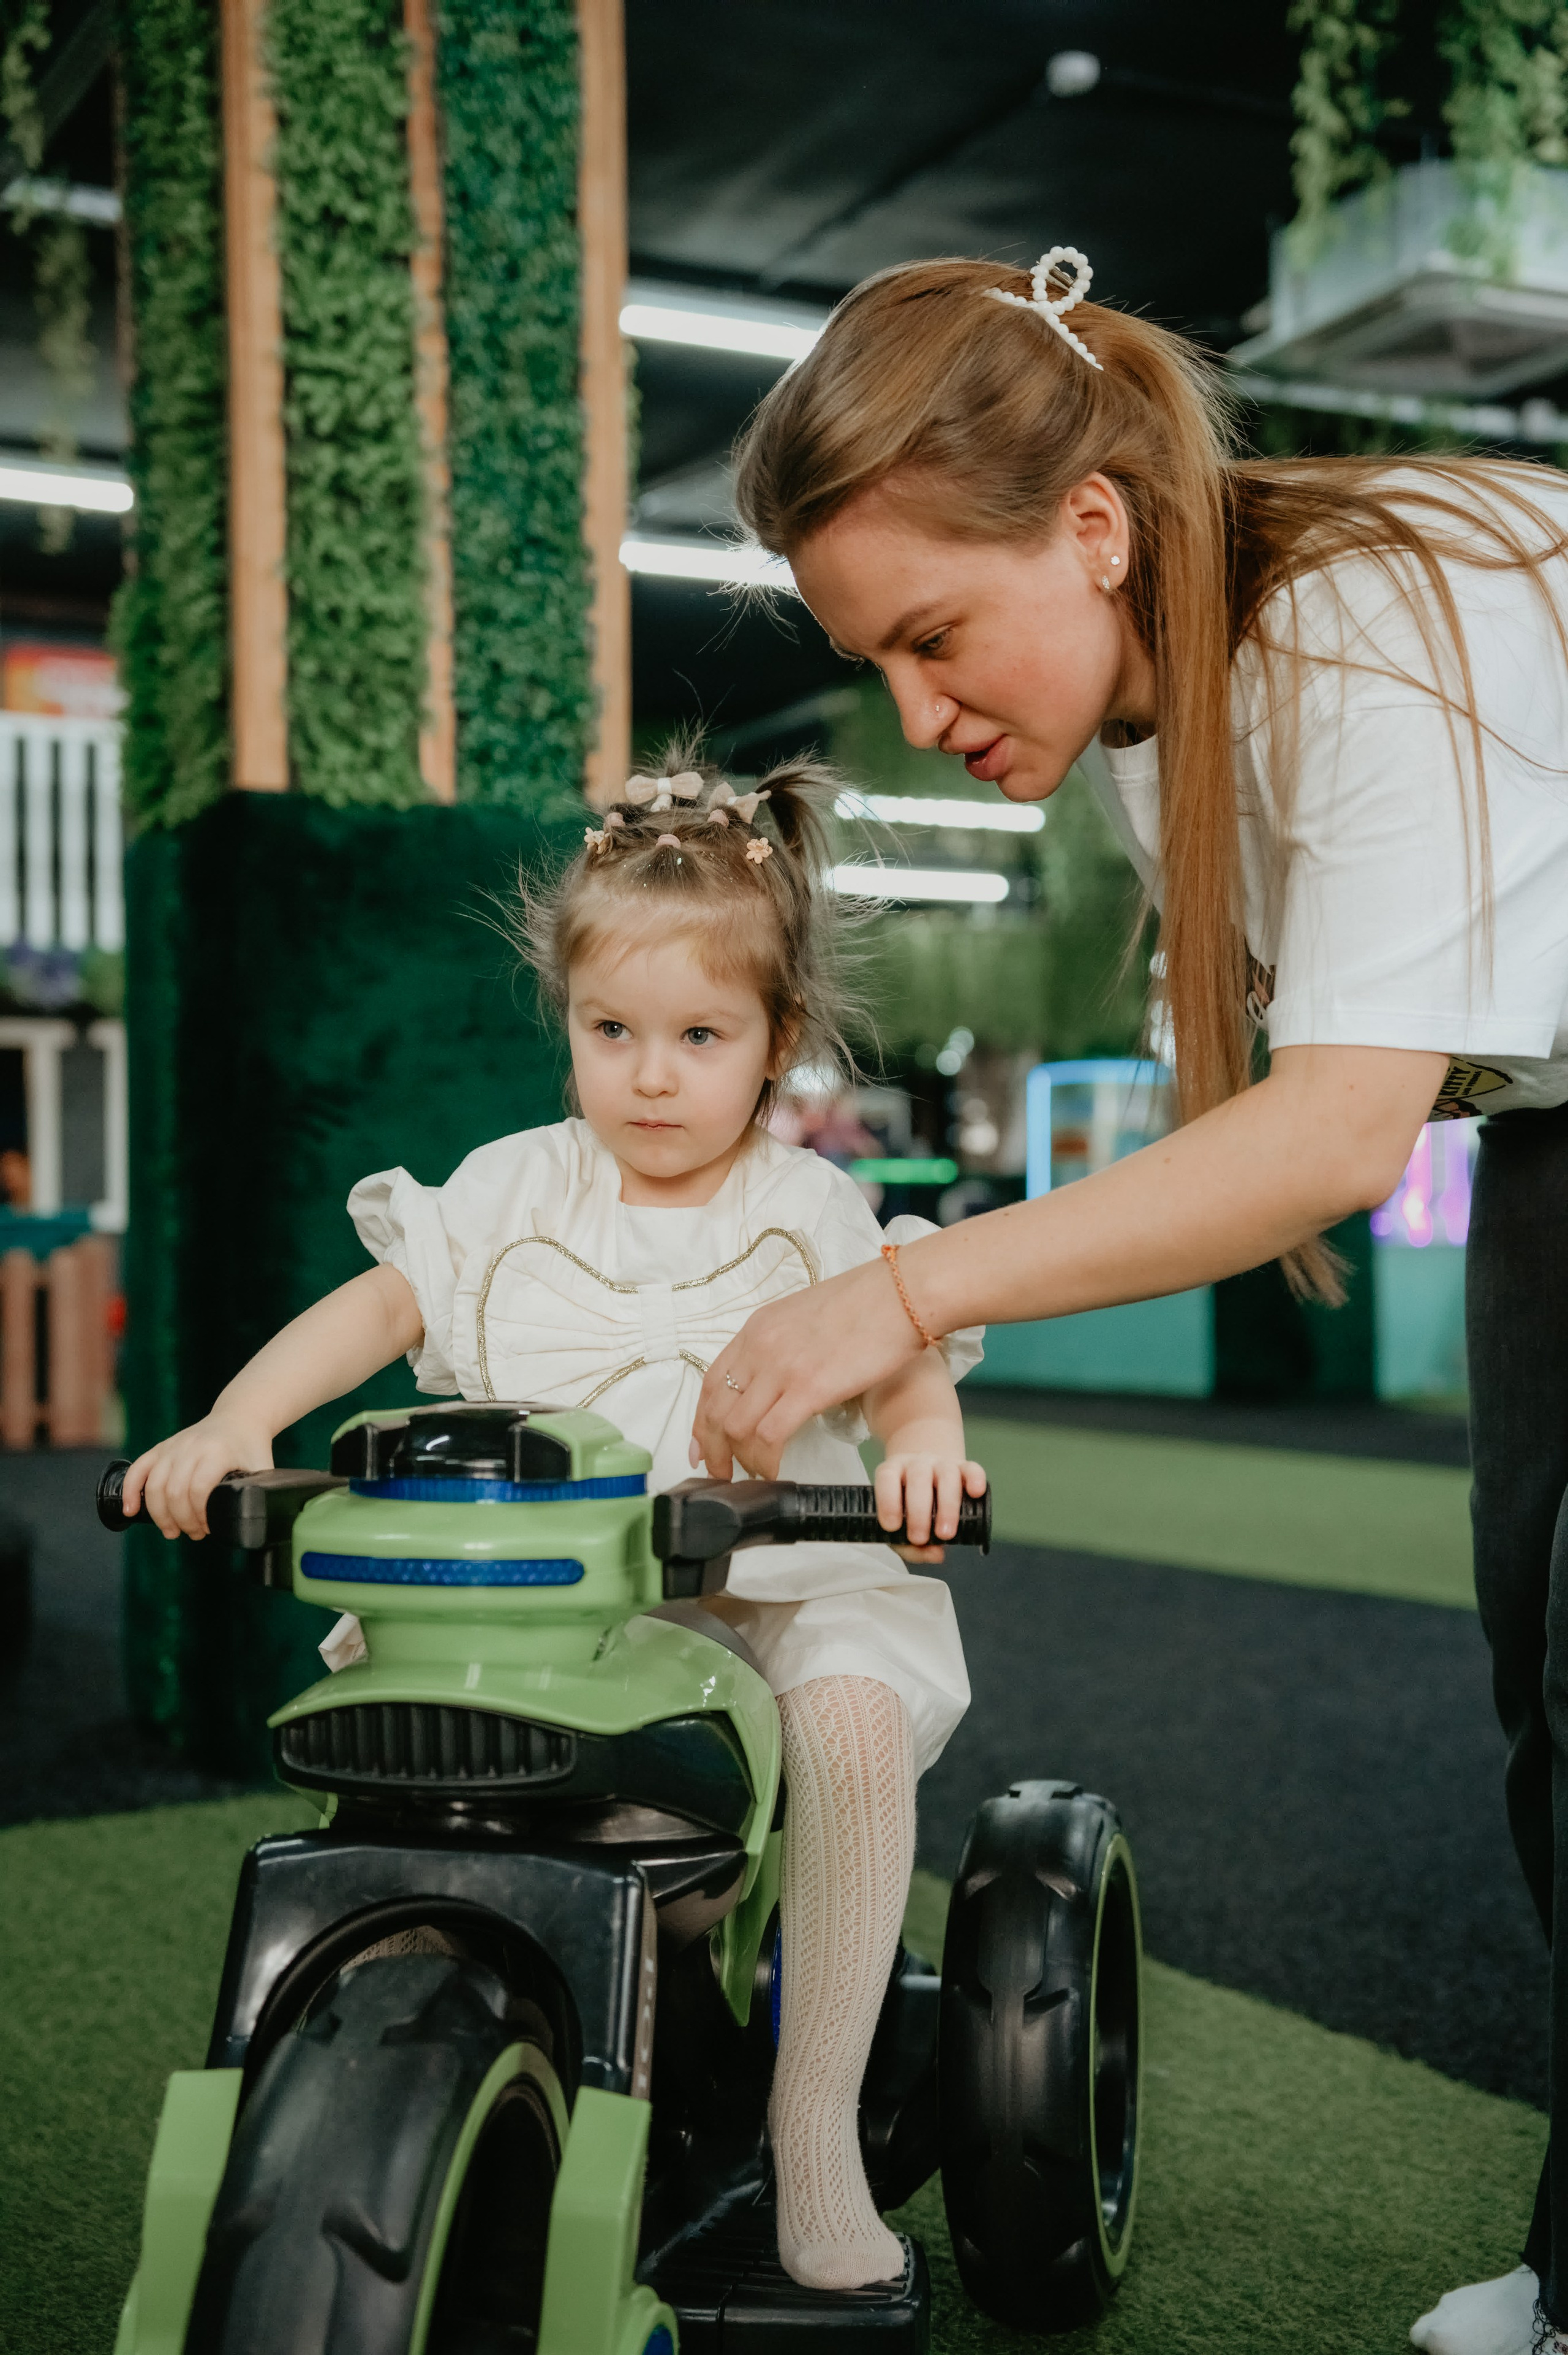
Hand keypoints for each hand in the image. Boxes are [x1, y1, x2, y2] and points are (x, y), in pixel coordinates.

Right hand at [121, 1415, 273, 1540]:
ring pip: (154, 1485)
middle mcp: (191, 1447)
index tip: (208, 1529)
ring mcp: (173, 1446)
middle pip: (174, 1491)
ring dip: (160, 1514)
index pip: (199, 1489)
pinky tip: (130, 1511)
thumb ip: (262, 1494)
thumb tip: (259, 1525)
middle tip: (193, 1534)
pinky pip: (138, 1469)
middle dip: (181, 1520)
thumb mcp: (263, 1468)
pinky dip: (130, 1491)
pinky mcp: (162, 1448)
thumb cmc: (251, 1447)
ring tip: (172, 1531)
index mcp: (217, 1452)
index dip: (200, 1515)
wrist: (239, 1417)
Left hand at [692, 1255, 924, 1477]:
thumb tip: (780, 1380)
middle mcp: (761, 1346)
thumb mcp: (806, 1316)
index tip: (701, 1447)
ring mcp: (782, 1367)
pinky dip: (766, 1461)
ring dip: (741, 1459)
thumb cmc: (869, 1303)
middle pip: (717, 1409)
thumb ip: (783, 1345)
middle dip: (714, 1449)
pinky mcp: (809, 1388)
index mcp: (758, 1327)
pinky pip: (770, 1436)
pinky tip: (775, 1472)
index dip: (701, 1421)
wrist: (903, 1293)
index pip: (712, 1381)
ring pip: (737, 1427)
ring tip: (753, 1475)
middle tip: (721, 1473)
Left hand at [875, 1448, 986, 1558]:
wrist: (929, 1480)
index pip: (887, 1478)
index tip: (892, 1526)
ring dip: (947, 1506)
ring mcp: (942, 1464)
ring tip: (945, 1533)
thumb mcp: (900, 1526)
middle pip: (918, 1480)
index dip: (888, 1501)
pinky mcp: (965, 1467)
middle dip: (919, 1513)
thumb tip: (934, 1554)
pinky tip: (975, 1493)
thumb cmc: (909, 1507)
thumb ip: (910, 1547)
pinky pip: (972, 1469)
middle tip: (920, 1538)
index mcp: (893, 1472)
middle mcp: (917, 1464)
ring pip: (947, 1476)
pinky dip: (975, 1480)